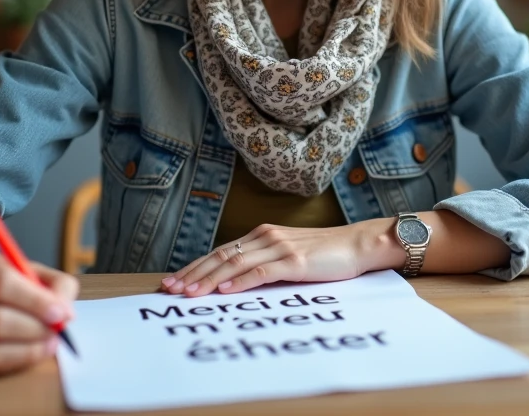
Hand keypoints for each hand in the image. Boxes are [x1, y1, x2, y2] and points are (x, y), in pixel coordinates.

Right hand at [0, 234, 78, 375]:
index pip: (0, 283)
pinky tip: (26, 351)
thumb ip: (56, 285)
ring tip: (47, 345)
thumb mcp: (29, 268)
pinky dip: (12, 363)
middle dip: (33, 331)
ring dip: (26, 352)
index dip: (34, 302)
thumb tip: (66, 314)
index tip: (60, 313)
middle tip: (56, 333)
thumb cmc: (0, 277)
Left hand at [159, 221, 399, 297]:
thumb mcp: (289, 256)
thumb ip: (264, 263)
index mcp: (262, 235)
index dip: (195, 267)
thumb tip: (234, 283)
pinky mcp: (295, 260)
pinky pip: (261, 271)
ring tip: (189, 294)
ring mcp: (280, 247)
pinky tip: (224, 291)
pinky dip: (240, 281)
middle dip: (193, 274)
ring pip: (235, 263)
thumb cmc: (326, 255)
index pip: (220, 251)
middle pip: (221, 256)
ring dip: (209, 280)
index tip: (174, 282)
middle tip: (170, 290)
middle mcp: (266, 237)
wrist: (358, 245)